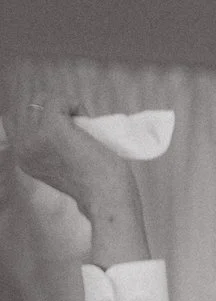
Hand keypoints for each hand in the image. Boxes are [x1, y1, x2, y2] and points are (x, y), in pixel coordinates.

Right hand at [9, 100, 133, 215]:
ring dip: (67, 107)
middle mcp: (23, 147)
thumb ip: (54, 150)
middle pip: (33, 108)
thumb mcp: (64, 167)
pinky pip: (58, 100)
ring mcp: (35, 137)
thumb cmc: (98, 186)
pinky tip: (88, 120)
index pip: (26, 121)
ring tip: (86, 127)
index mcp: (24, 157)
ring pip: (43, 100)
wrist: (107, 199)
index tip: (73, 134)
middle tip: (82, 129)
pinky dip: (74, 104)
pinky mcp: (53, 128)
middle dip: (59, 111)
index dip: (50, 119)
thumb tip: (67, 126)